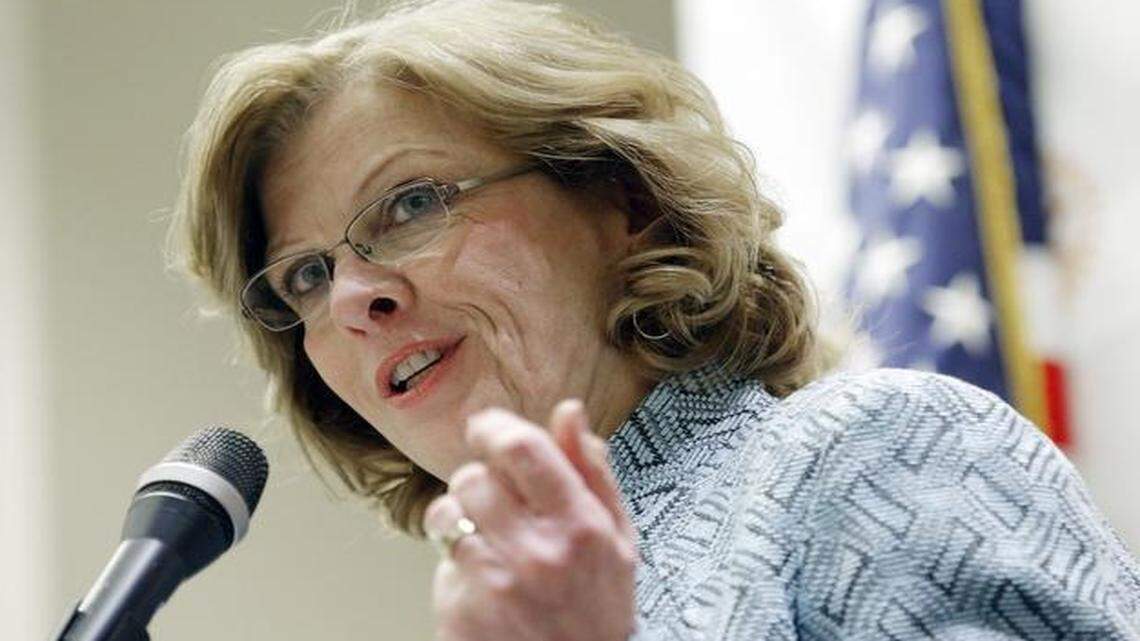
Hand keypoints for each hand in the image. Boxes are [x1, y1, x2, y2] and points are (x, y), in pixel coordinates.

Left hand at [424, 399, 637, 640]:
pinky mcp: (461, 613)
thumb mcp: (618, 540)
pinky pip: (439, 562)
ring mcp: (494, 585)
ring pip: (445, 513)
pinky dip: (457, 565)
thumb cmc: (599, 610)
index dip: (494, 427)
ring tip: (489, 539)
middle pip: (472, 477)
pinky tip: (485, 582)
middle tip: (500, 502)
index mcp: (580, 526)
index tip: (487, 428)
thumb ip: (593, 471)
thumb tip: (569, 412)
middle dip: (481, 481)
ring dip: (460, 518)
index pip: (520, 448)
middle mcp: (536, 553)